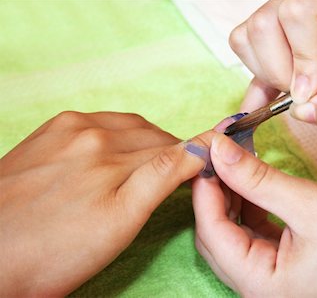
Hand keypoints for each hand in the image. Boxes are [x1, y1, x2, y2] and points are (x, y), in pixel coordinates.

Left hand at [0, 111, 212, 295]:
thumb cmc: (55, 254)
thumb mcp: (121, 222)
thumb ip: (162, 177)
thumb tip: (197, 150)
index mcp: (110, 152)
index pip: (170, 147)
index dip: (193, 155)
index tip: (208, 161)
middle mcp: (88, 131)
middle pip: (149, 135)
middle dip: (169, 152)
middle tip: (180, 173)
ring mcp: (64, 129)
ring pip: (124, 127)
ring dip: (144, 142)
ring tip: (149, 165)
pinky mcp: (47, 133)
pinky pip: (95, 124)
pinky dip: (115, 136)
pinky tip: (115, 154)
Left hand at [192, 133, 316, 295]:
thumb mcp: (310, 205)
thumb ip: (257, 178)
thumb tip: (217, 150)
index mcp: (261, 285)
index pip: (212, 232)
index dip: (204, 188)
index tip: (206, 151)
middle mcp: (259, 287)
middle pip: (217, 234)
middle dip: (215, 191)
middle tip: (219, 154)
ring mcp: (271, 277)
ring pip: (233, 232)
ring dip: (231, 196)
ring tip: (235, 162)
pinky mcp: (284, 263)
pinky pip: (252, 232)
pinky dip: (249, 205)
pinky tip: (253, 182)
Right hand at [230, 0, 316, 133]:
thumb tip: (302, 110)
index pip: (300, 12)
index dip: (302, 57)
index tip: (313, 93)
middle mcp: (312, 2)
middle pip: (264, 25)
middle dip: (280, 70)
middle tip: (309, 93)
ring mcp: (290, 21)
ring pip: (248, 38)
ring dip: (268, 75)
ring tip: (298, 91)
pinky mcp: (280, 44)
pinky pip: (248, 57)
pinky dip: (256, 85)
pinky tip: (268, 104)